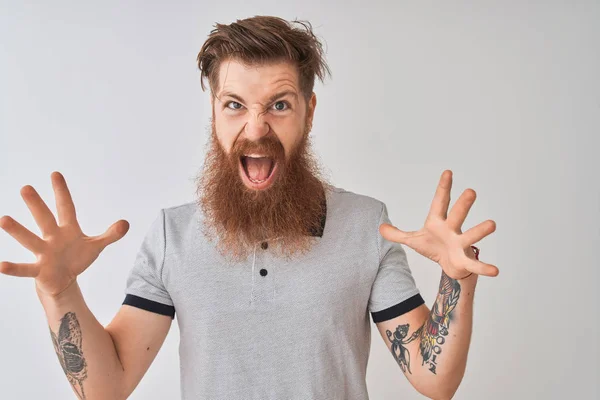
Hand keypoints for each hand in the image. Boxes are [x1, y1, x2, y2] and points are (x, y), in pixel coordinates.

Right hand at [0, 172, 129, 296]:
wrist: (64, 281)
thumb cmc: (76, 258)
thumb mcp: (95, 246)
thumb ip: (110, 235)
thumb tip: (126, 223)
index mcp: (67, 229)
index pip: (66, 207)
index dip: (62, 192)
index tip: (55, 174)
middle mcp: (52, 237)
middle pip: (44, 219)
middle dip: (36, 204)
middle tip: (26, 188)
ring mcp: (43, 253)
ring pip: (30, 240)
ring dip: (18, 231)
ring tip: (4, 219)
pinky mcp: (38, 270)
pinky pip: (24, 269)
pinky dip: (13, 268)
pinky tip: (0, 265)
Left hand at [379, 170, 497, 278]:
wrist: (448, 265)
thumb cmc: (434, 247)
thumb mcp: (413, 240)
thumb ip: (397, 234)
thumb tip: (380, 227)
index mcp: (438, 222)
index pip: (440, 202)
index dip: (443, 188)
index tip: (448, 172)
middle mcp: (452, 229)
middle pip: (457, 215)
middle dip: (463, 204)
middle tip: (471, 191)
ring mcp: (460, 244)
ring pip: (471, 236)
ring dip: (480, 230)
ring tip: (492, 224)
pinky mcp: (465, 261)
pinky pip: (476, 265)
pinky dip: (485, 268)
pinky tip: (495, 271)